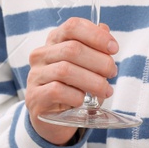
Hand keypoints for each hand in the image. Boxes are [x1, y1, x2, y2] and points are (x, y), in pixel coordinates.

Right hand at [24, 18, 118, 145]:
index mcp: (54, 41)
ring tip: (105, 90)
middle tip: (112, 73)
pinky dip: (76, 96)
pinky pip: (57, 91)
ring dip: (92, 81)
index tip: (113, 49)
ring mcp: (35, 76)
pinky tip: (83, 101)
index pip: (72, 26)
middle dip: (99, 61)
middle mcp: (41, 55)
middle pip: (72, 49)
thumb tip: (104, 28)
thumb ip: (94, 46)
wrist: (54, 120)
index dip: (96, 35)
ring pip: (65, 70)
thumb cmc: (73, 88)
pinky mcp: (35, 97)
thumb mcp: (87, 66)